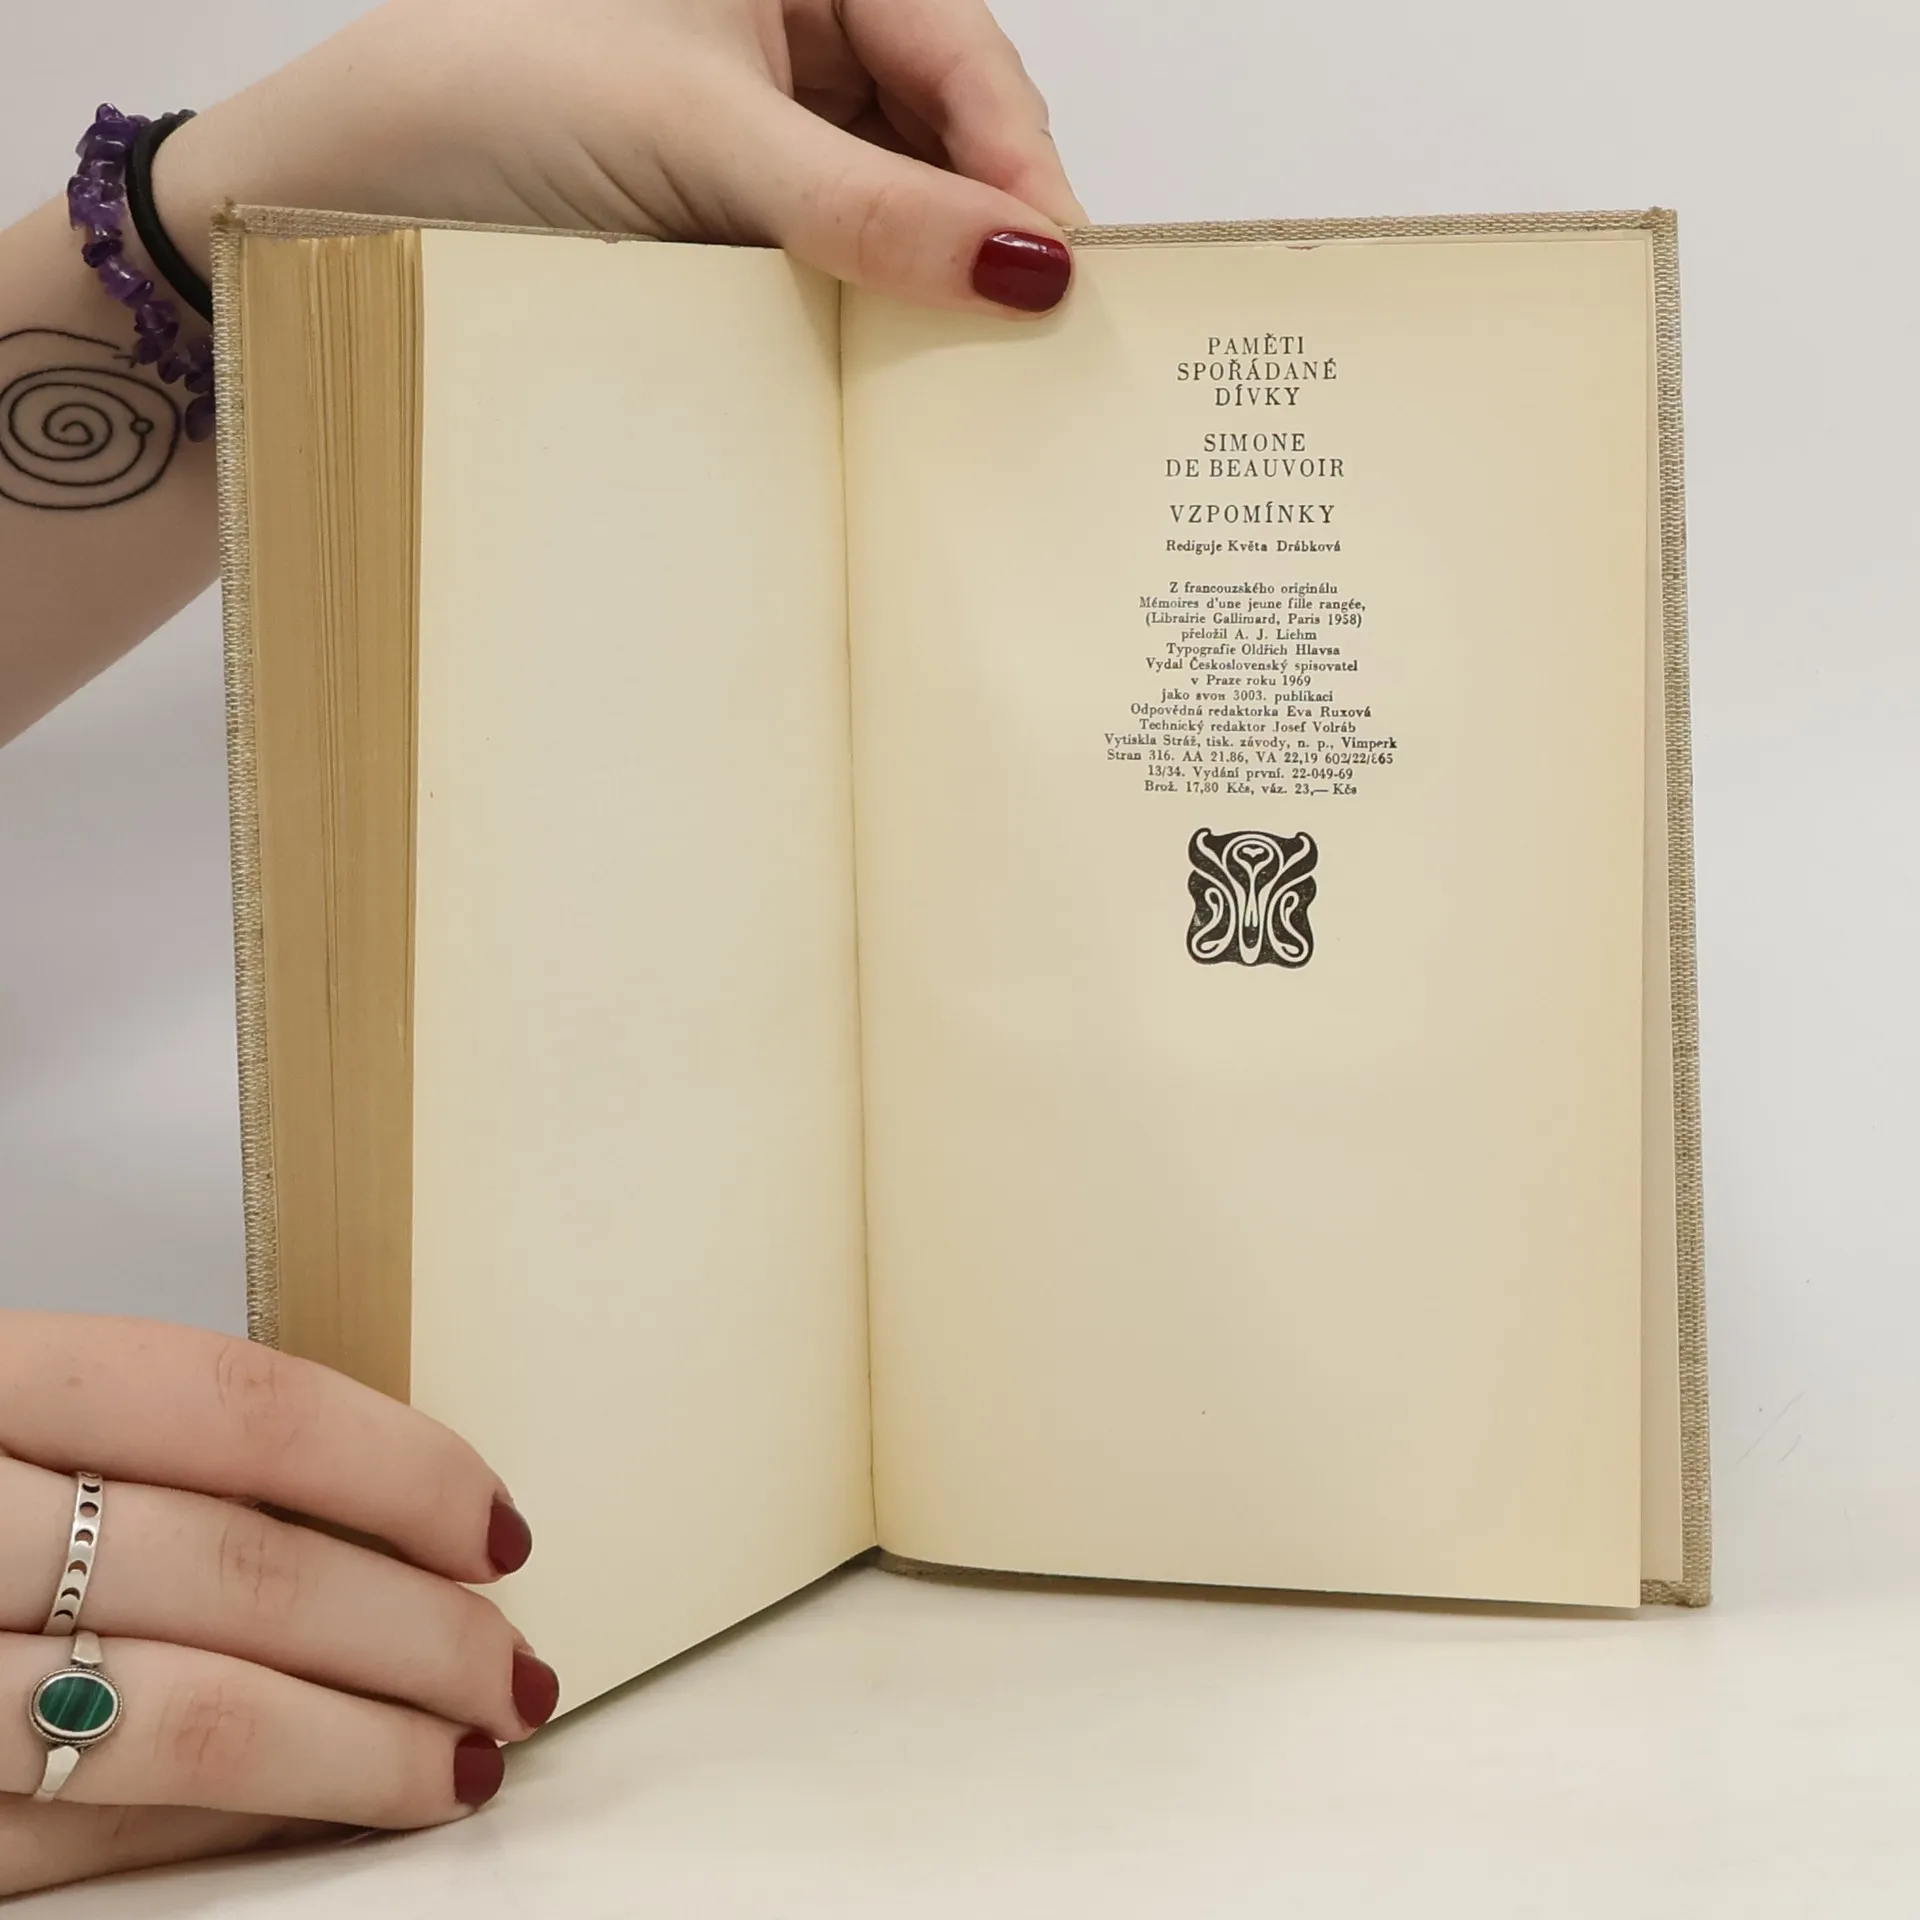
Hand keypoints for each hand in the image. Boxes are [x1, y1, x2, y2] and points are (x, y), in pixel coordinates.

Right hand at [0, 1313, 549, 1898]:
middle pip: (229, 1567)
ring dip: (354, 1749)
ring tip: (461, 1760)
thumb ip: (128, 1449)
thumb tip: (368, 1516)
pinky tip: (322, 1816)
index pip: (228, 1404)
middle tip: (515, 1664)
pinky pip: (89, 1839)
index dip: (391, 1466)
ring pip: (178, 1715)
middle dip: (410, 1628)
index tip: (496, 1526)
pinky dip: (231, 1827)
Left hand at [157, 0, 1087, 314]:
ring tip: (969, 374)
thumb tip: (1028, 265)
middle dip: (988, 230)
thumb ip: (872, 206)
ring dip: (930, 289)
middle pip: (942, 136)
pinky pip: (832, 274)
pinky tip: (888, 380)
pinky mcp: (726, 237)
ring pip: (894, 214)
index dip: (1019, 159)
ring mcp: (757, 146)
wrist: (335, 206)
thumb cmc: (489, 104)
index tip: (1059, 272)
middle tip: (1035, 340)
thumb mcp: (704, 140)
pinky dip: (866, 325)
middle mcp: (785, 45)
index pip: (960, 53)